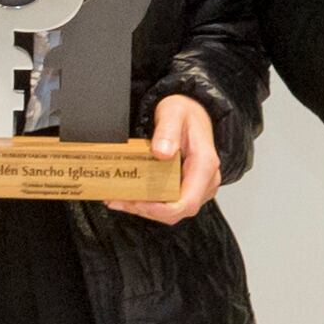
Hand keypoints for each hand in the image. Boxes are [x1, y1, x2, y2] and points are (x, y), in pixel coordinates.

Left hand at [122, 91, 224, 223]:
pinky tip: (128, 195)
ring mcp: (197, 187)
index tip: (137, 202)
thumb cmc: (186, 114)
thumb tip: (162, 152)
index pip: (187, 202)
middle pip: (175, 211)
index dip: (160, 209)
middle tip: (118, 199)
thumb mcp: (174, 112)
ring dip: (143, 207)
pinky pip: (168, 203)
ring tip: (117, 198)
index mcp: (204, 165)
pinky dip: (147, 202)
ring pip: (170, 211)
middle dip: (145, 209)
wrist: (194, 112)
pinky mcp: (187, 188)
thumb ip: (167, 130)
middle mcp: (205, 181)